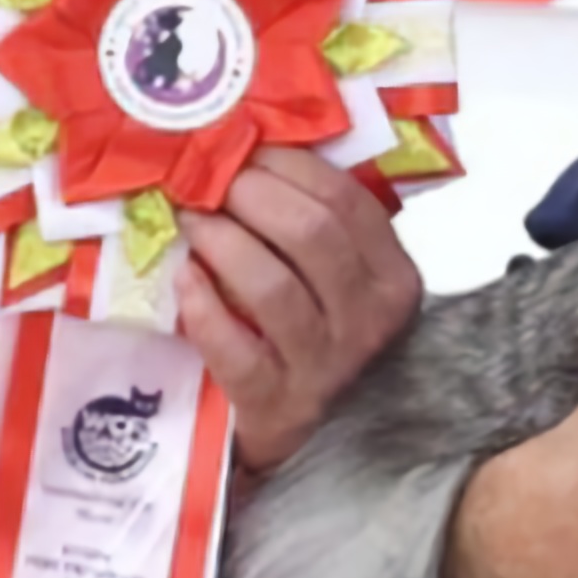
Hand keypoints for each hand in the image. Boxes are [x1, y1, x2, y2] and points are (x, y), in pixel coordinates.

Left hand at [176, 144, 425, 470]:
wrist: (303, 433)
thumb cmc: (314, 333)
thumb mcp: (339, 278)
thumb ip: (316, 220)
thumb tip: (253, 144)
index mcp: (392, 278)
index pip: (345, 202)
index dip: (287, 165)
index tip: (243, 148)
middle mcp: (368, 321)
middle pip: (311, 234)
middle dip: (251, 194)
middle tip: (208, 181)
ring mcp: (324, 366)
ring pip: (273, 286)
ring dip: (223, 241)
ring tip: (192, 221)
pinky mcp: (276, 403)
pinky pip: (235, 348)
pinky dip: (204, 307)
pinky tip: (185, 279)